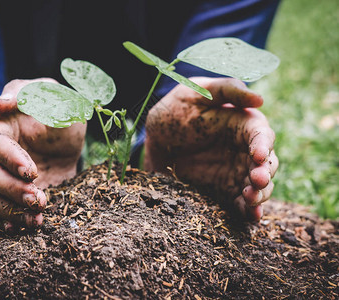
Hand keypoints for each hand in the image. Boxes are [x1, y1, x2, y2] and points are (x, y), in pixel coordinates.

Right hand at [0, 79, 85, 227]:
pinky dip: (11, 220)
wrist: (62, 136)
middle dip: (14, 189)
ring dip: (13, 210)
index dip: (11, 160)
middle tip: (39, 198)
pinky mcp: (3, 192)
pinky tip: (25, 225)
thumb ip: (27, 96)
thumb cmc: (55, 108)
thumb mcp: (50, 95)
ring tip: (37, 217)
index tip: (32, 173)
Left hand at [144, 77, 277, 220]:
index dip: (263, 145)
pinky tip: (251, 216)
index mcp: (242, 124)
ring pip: (258, 185)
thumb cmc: (176, 108)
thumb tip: (259, 99)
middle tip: (257, 180)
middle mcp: (243, 150)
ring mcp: (235, 172)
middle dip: (264, 173)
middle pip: (266, 163)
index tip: (257, 155)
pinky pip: (240, 203)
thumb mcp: (196, 91)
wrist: (154, 138)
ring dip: (260, 194)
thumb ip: (226, 90)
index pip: (261, 135)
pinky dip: (248, 211)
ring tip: (251, 199)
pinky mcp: (223, 190)